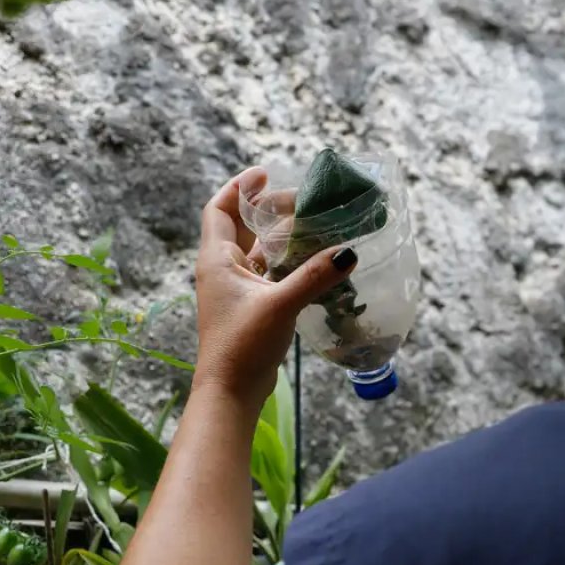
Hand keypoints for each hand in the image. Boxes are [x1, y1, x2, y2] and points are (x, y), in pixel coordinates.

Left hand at [192, 167, 358, 405]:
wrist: (230, 391)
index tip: (264, 173)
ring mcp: (236, 290)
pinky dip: (286, 262)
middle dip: (268, 210)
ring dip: (279, 236)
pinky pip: (268, 273)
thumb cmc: (243, 345)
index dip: (239, 187)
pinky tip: (310, 261)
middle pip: (242, 226)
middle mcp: (222, 270)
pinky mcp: (250, 308)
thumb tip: (348, 252)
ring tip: (309, 224)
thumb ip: (314, 276)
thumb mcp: (281, 305)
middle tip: (301, 201)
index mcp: (217, 260)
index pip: (220, 209)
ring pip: (257, 251)